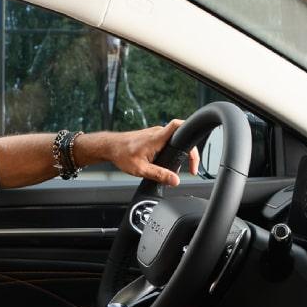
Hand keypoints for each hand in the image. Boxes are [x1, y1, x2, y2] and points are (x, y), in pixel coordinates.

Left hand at [85, 120, 200, 186]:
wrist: (110, 147)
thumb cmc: (121, 155)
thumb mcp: (141, 169)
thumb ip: (159, 175)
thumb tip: (175, 180)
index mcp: (156, 138)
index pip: (177, 125)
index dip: (189, 128)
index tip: (197, 143)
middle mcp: (157, 133)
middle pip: (181, 136)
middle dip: (189, 152)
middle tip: (191, 168)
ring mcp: (155, 134)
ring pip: (174, 140)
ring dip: (180, 152)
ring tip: (182, 167)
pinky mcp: (152, 137)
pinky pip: (167, 142)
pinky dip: (172, 151)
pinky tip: (169, 162)